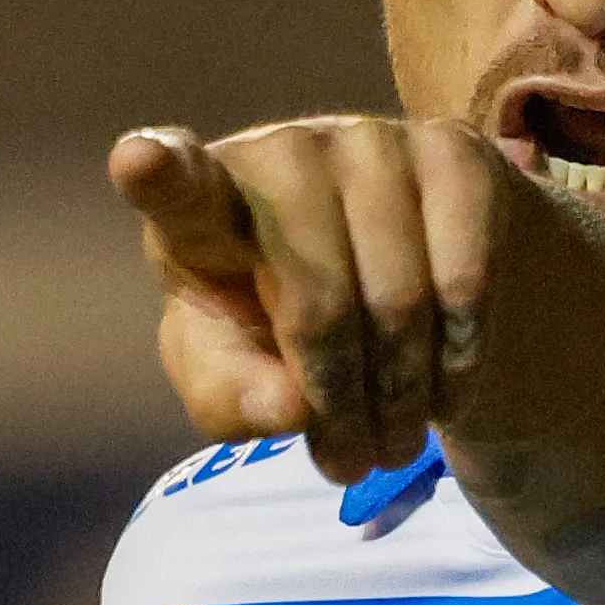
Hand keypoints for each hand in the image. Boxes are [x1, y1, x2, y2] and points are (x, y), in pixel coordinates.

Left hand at [108, 115, 521, 483]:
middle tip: (351, 462)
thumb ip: (231, 397)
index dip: (157, 172)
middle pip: (318, 300)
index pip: (174, 185)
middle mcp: (283, 153)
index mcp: (201, 204)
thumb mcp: (232, 376)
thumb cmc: (280, 324)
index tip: (138, 160)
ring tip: (397, 438)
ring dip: (404, 394)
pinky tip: (446, 380)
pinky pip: (466, 274)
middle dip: (341, 403)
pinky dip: (460, 353)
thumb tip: (289, 408)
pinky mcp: (452, 151)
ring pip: (399, 296)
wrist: (402, 272)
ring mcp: (372, 141)